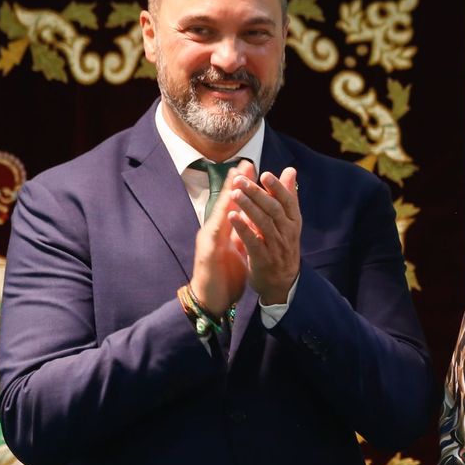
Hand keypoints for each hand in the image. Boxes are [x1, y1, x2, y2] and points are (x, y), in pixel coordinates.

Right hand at [190, 159, 251, 316]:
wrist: (212, 300)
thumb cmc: (225, 274)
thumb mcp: (239, 249)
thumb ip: (245, 231)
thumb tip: (255, 215)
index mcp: (225, 230)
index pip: (235, 204)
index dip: (243, 186)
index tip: (253, 167)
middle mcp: (215, 231)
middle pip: (226, 203)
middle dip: (236, 183)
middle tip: (245, 163)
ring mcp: (209, 242)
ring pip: (219, 215)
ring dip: (227, 197)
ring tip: (235, 180)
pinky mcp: (208, 255)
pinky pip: (216, 238)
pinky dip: (222, 225)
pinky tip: (229, 214)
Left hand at [226, 165, 300, 304]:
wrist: (283, 282)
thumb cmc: (283, 246)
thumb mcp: (289, 221)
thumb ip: (287, 195)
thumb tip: (290, 170)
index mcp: (293, 221)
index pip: (287, 201)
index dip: (277, 187)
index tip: (264, 174)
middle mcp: (287, 232)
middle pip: (273, 210)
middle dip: (256, 194)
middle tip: (240, 180)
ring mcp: (276, 247)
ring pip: (263, 224)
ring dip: (248, 207)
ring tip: (234, 194)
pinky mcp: (263, 259)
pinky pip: (253, 242)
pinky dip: (243, 229)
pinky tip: (232, 217)